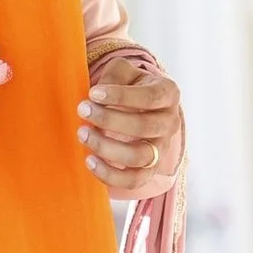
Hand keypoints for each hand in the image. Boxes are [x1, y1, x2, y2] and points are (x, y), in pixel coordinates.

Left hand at [81, 52, 183, 190]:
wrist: (142, 108)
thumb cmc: (130, 86)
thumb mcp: (125, 72)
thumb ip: (114, 76)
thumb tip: (97, 96)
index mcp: (168, 93)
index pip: (150, 97)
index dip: (121, 96)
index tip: (93, 93)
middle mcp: (170, 122)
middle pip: (145, 127)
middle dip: (109, 119)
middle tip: (82, 110)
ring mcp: (162, 149)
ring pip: (140, 156)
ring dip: (107, 147)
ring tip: (82, 134)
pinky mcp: (150, 170)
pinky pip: (134, 180)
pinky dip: (110, 175)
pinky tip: (90, 161)